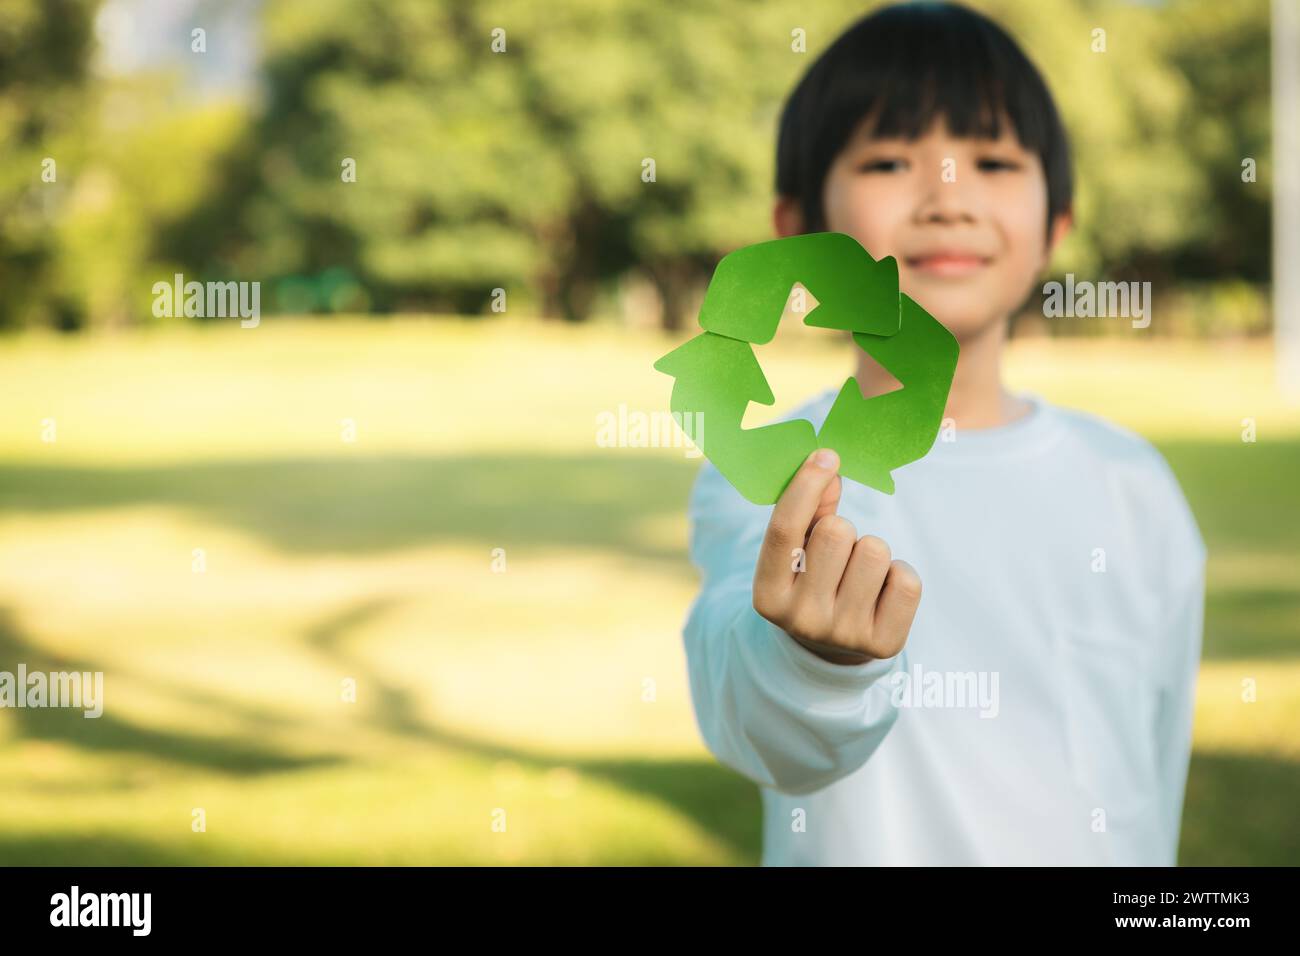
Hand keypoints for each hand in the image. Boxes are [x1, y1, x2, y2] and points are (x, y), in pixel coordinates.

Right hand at [752, 448, 921, 664]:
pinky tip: (883, 590)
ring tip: (860, 572)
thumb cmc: (811, 581)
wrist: (831, 649)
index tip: (828, 455)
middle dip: (844, 528)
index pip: (784, 529)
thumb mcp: (797, 551)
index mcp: (768, 595)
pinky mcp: (884, 643)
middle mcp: (801, 619)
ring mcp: (844, 635)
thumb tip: (827, 463)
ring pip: (876, 552)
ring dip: (872, 551)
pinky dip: (900, 574)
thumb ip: (809, 509)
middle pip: (837, 533)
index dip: (807, 486)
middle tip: (839, 550)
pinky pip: (907, 579)